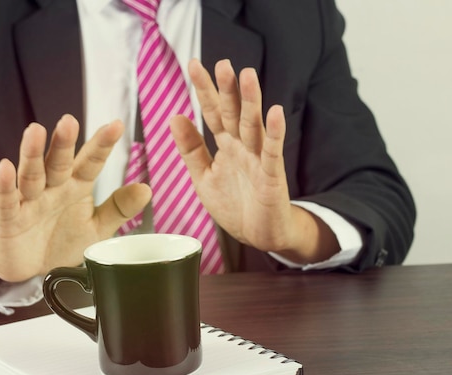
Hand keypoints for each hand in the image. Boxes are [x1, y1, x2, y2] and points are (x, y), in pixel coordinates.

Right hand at [0, 115, 150, 281]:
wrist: (32, 271)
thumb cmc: (64, 242)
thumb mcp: (97, 228)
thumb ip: (119, 208)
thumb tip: (147, 188)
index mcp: (76, 187)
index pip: (91, 162)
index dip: (102, 145)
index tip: (117, 126)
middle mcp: (52, 188)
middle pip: (59, 162)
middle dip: (63, 142)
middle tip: (70, 121)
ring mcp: (29, 201)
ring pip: (31, 174)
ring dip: (32, 154)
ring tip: (36, 132)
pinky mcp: (8, 218)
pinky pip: (5, 200)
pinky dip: (4, 184)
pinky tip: (5, 166)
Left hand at [171, 59, 338, 262]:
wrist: (258, 235)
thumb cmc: (234, 205)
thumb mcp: (203, 177)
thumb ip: (191, 149)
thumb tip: (175, 116)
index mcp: (225, 145)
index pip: (213, 113)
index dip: (204, 90)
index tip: (193, 64)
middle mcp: (242, 147)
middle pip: (234, 113)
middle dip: (229, 89)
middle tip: (223, 63)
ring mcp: (258, 160)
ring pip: (254, 126)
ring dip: (252, 102)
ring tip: (247, 76)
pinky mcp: (272, 177)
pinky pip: (273, 152)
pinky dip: (275, 133)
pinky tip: (276, 112)